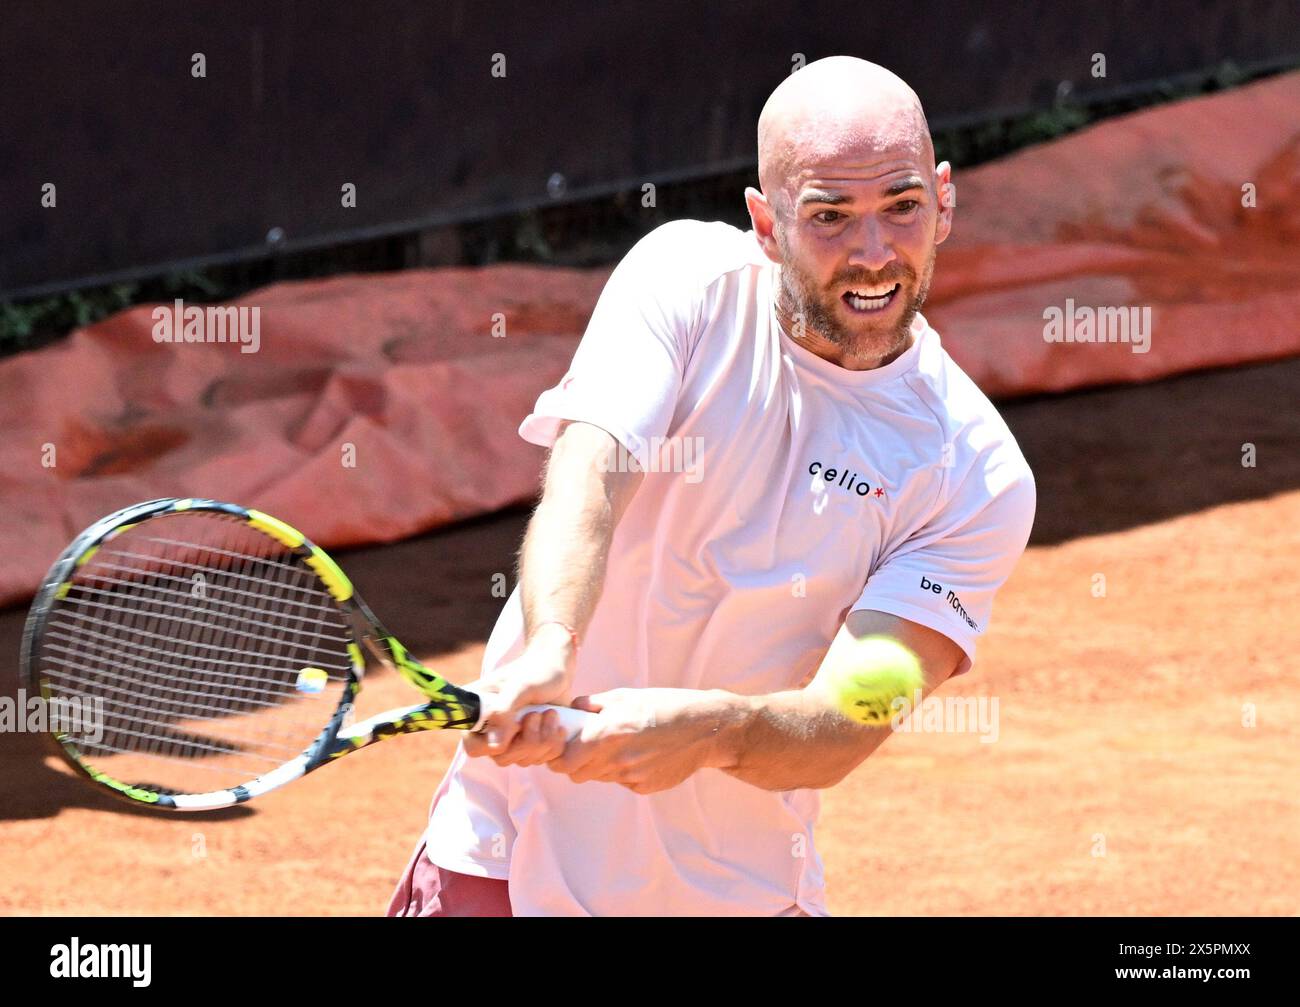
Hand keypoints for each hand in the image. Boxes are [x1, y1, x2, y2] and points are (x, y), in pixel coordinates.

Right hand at [463, 624, 575, 765]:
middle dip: (527, 740)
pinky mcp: (531, 743)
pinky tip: (559, 725)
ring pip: (523, 760)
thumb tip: (495, 744)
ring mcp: (512, 738)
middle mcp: (491, 729)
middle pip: (501, 758)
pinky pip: (541, 760)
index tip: (516, 724)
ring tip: (551, 714)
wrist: (558, 667)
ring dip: (544, 740)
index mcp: (477, 713)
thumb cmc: (536, 670)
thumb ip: (504, 712)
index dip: (494, 745)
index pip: (473, 747)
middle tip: (539, 715)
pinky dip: (554, 745)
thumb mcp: (521, 687)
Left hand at [546, 688, 731, 794]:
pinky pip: (621, 782)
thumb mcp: (628, 695)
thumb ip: (594, 704)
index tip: (560, 747)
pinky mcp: (644, 787)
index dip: (557, 756)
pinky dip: (622, 771)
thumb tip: (572, 709)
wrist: (706, 729)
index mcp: (608, 733)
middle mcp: (616, 759)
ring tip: (615, 747)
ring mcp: (631, 777)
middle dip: (574, 763)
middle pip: (577, 774)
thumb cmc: (666, 705)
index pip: (564, 760)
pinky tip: (637, 754)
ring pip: (599, 778)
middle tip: (583, 748)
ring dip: (598, 766)